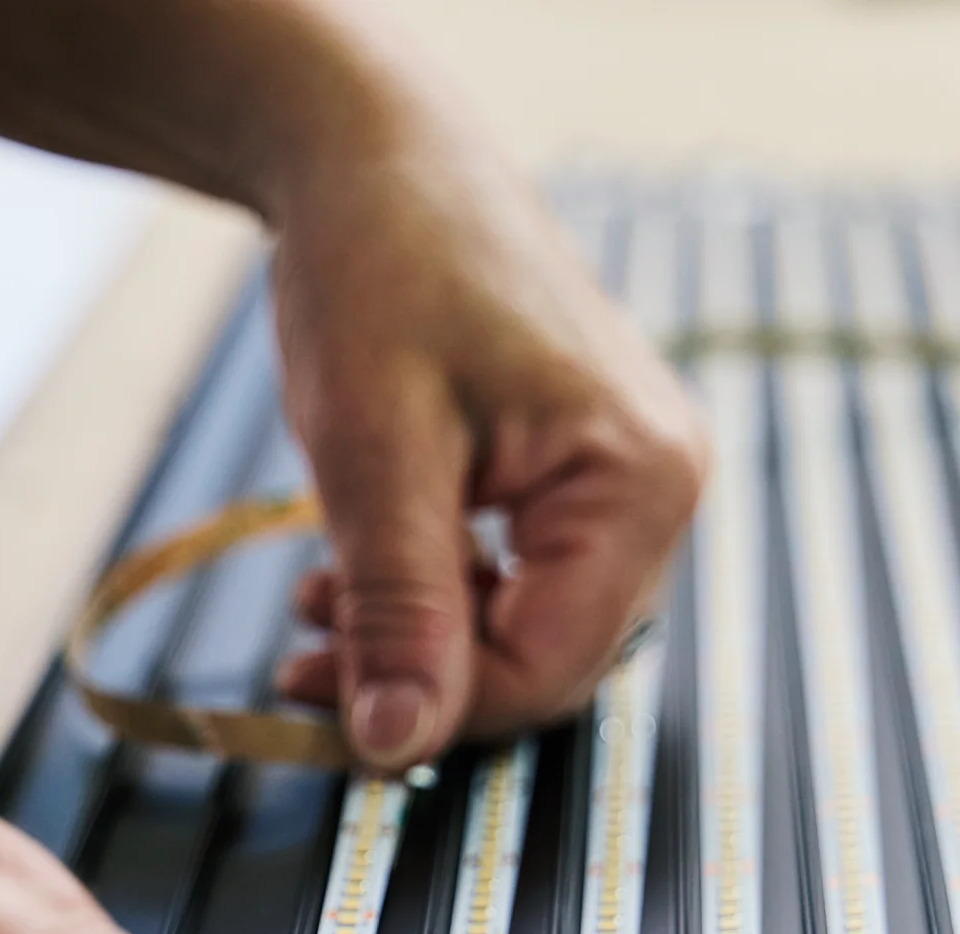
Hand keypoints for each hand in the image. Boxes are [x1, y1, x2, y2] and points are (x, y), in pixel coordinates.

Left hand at [273, 121, 705, 768]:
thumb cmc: (385, 263)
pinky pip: (511, 583)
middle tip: (304, 673)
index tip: (328, 714)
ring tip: (317, 608)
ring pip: (521, 628)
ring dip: (416, 642)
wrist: (376, 160)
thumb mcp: (376, 452)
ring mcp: (619, 484)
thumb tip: (397, 746)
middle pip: (543, 658)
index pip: (548, 667)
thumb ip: (398, 609)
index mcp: (640, 479)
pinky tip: (356, 579)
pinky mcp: (572, 480)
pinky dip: (431, 599)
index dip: (437, 710)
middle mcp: (654, 489)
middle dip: (421, 678)